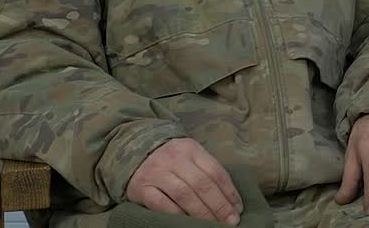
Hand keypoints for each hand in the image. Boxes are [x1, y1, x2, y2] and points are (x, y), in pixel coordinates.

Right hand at [126, 137, 242, 224]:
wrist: (131, 149)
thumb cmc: (169, 158)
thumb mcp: (189, 155)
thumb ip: (206, 170)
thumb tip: (230, 199)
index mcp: (191, 149)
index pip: (215, 172)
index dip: (229, 192)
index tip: (237, 209)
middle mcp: (175, 159)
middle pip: (202, 184)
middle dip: (219, 205)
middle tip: (230, 221)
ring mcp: (157, 173)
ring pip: (184, 194)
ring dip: (202, 212)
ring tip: (214, 224)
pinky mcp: (141, 188)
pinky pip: (161, 204)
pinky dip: (176, 214)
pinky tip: (188, 223)